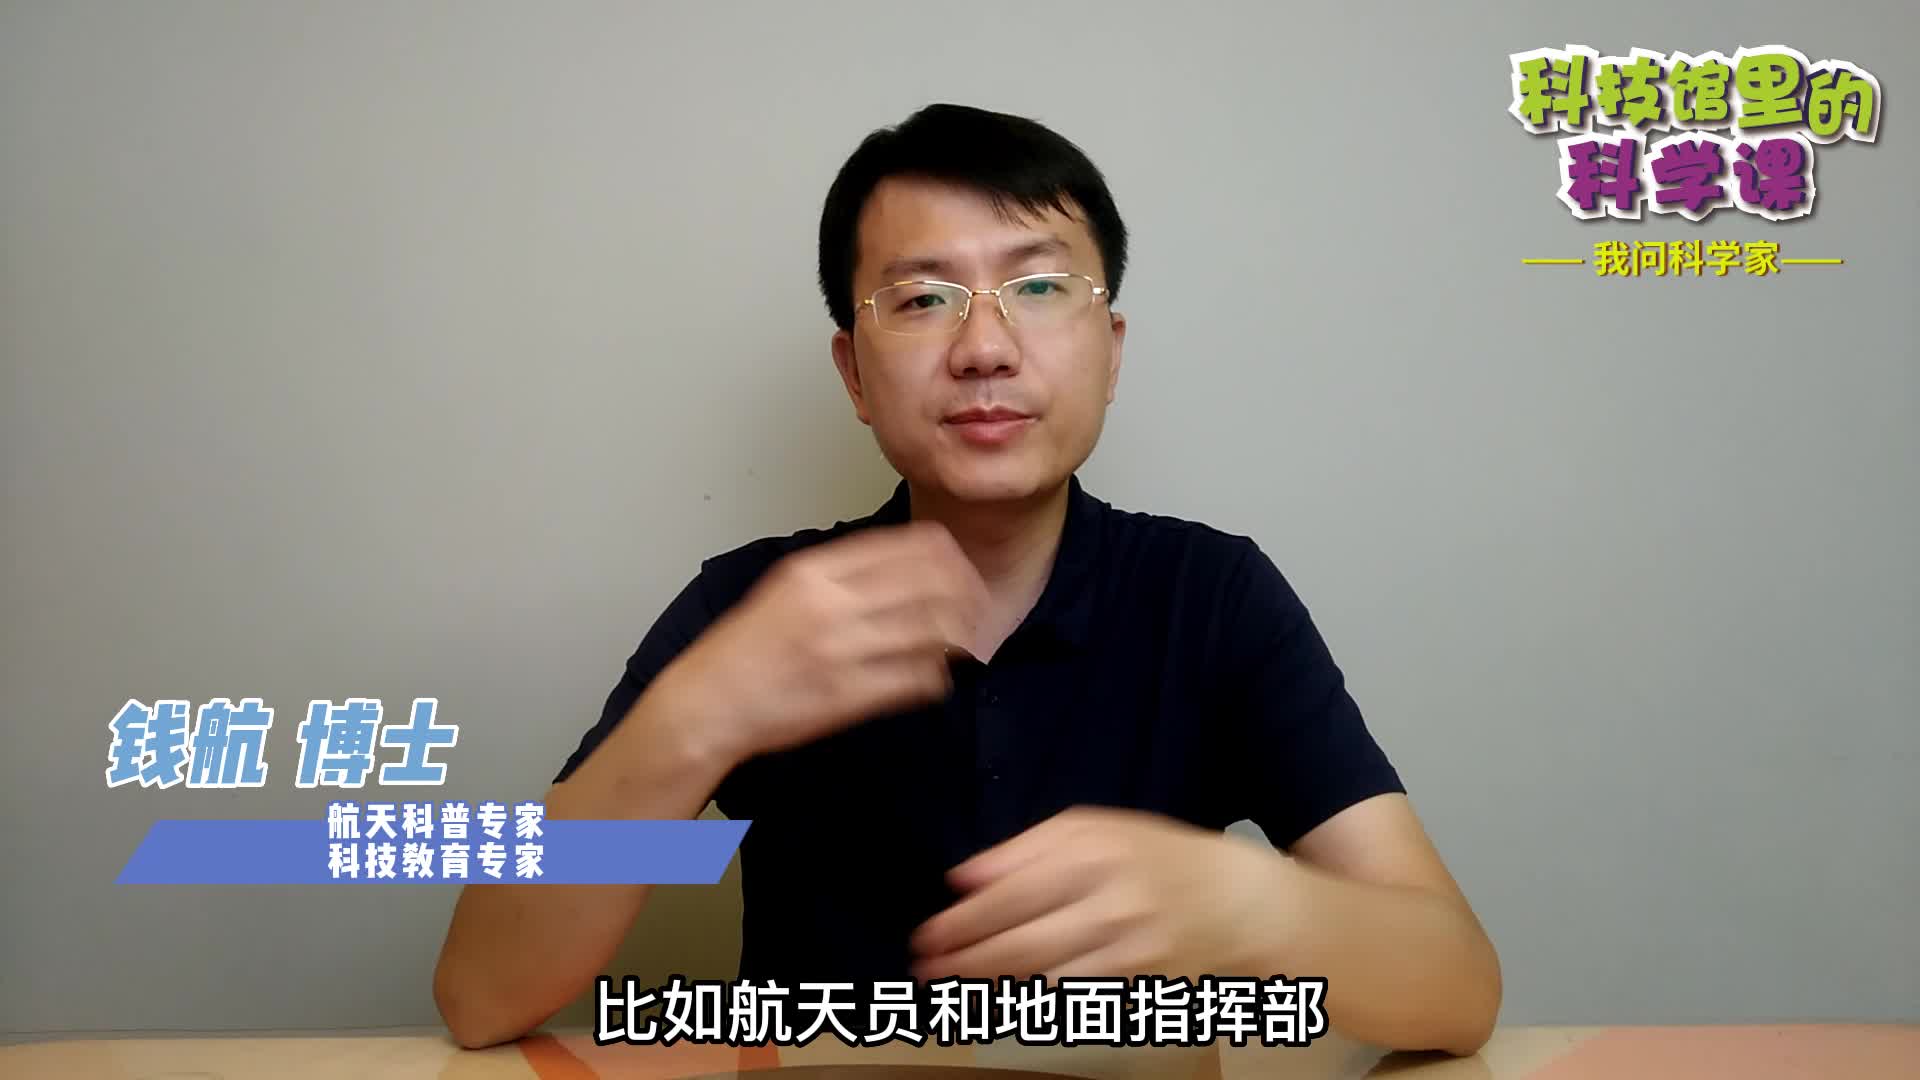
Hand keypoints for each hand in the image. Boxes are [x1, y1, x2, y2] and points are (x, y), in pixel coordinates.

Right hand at [653, 521, 989, 762]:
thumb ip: (841, 570)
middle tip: (977, 605)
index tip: (959, 566)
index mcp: (816, 571)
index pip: (907, 545)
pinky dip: (937, 675)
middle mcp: (831, 605)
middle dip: (965, 594)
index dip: (947, 555)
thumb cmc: (746, 648)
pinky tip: (937, 673)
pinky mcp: (849, 697)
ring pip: (932, 631)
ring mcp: (842, 652)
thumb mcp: (786, 587)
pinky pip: (917, 680)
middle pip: (930, 584)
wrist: (710, 702)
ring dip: (958, 636)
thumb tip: (903, 561)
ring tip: (964, 640)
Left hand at [909, 807, 1285, 982]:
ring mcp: (1131, 949)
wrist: (1241, 903)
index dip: (963, 921)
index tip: (927, 935)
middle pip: (1023, 941)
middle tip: (927, 970)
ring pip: (1045, 976)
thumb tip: (962, 877)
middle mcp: (1113, 901)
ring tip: (952, 986)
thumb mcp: (1097, 830)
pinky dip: (1036, 1001)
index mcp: (1096, 852)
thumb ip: (1026, 848)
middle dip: (967, 960)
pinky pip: (1077, 998)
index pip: (1012, 892)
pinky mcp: (1143, 986)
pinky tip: (1006, 1001)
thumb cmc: (1158, 859)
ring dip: (992, 986)